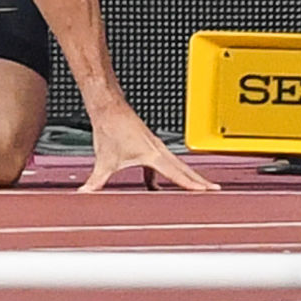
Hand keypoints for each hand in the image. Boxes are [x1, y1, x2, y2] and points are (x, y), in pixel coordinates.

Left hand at [78, 108, 219, 191]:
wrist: (108, 106)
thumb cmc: (110, 126)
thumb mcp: (104, 160)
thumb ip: (95, 181)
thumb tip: (85, 194)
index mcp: (152, 154)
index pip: (176, 173)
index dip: (191, 184)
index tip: (205, 190)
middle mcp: (158, 150)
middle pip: (184, 169)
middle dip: (199, 181)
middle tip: (215, 190)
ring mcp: (154, 147)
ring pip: (176, 165)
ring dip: (187, 176)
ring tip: (199, 187)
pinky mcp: (147, 146)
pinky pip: (161, 164)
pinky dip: (163, 175)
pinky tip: (154, 187)